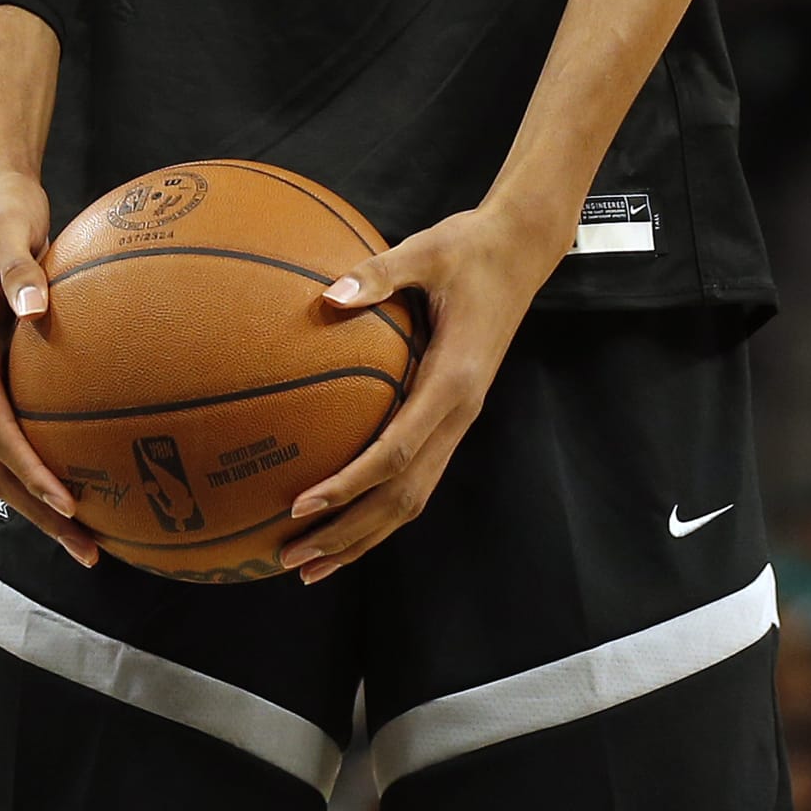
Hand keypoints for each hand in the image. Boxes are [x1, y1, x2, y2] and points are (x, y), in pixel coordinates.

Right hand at [0, 166, 97, 566]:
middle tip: (89, 548)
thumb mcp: (11, 231)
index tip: (69, 502)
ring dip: (42, 501)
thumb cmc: (3, 212)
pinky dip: (51, 462)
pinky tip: (99, 470)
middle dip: (38, 510)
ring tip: (94, 537)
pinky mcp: (3, 374)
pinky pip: (24, 430)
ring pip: (5, 458)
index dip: (29, 471)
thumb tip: (34, 306)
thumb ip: (20, 267)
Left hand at [278, 203, 558, 583]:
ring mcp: (460, 420)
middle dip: (347, 534)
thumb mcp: (425, 249)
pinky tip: (343, 516)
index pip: (395, 453)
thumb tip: (326, 295)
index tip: (299, 506)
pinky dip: (378, 508)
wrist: (521, 251)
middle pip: (402, 498)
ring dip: (362, 536)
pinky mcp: (454, 416)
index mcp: (452, 380)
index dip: (348, 486)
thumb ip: (377, 274)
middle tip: (289, 558)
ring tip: (309, 563)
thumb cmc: (470, 246)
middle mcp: (459, 413)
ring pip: (412, 500)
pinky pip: (416, 476)